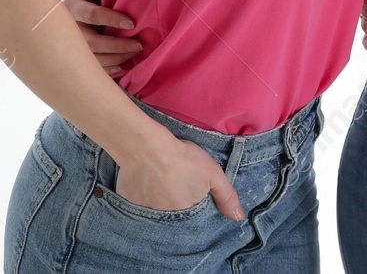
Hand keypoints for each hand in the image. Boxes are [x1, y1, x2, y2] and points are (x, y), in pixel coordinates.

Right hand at [59, 0, 140, 75]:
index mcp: (70, 4)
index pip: (90, 15)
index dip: (110, 19)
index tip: (131, 23)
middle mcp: (67, 25)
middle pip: (88, 41)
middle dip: (114, 45)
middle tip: (138, 45)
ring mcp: (70, 40)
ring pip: (88, 56)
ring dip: (113, 58)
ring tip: (135, 53)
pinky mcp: (75, 49)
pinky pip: (88, 64)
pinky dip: (105, 68)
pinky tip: (122, 66)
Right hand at [115, 135, 243, 219]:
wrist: (148, 148)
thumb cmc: (184, 159)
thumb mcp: (213, 174)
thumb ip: (227, 197)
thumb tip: (238, 217)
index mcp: (185, 213)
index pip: (192, 216)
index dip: (192, 200)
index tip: (189, 186)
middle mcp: (164, 217)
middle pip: (173, 212)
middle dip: (176, 199)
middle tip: (174, 179)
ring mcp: (144, 211)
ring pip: (155, 207)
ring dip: (159, 197)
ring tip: (161, 178)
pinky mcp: (128, 202)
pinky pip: (138, 202)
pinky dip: (143, 193)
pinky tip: (146, 179)